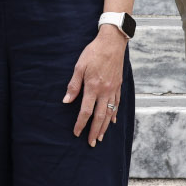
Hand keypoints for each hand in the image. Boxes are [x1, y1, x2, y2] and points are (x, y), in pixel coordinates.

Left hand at [64, 25, 128, 146]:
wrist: (112, 43)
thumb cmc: (93, 53)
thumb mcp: (79, 66)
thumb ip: (73, 85)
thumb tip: (66, 101)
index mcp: (93, 87)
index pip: (86, 111)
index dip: (80, 124)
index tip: (76, 133)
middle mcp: (105, 91)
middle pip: (100, 117)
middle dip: (95, 131)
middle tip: (92, 143)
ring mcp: (113, 90)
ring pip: (110, 113)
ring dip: (105, 127)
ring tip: (101, 137)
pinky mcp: (119, 86)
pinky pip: (117, 104)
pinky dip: (114, 114)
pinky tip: (112, 121)